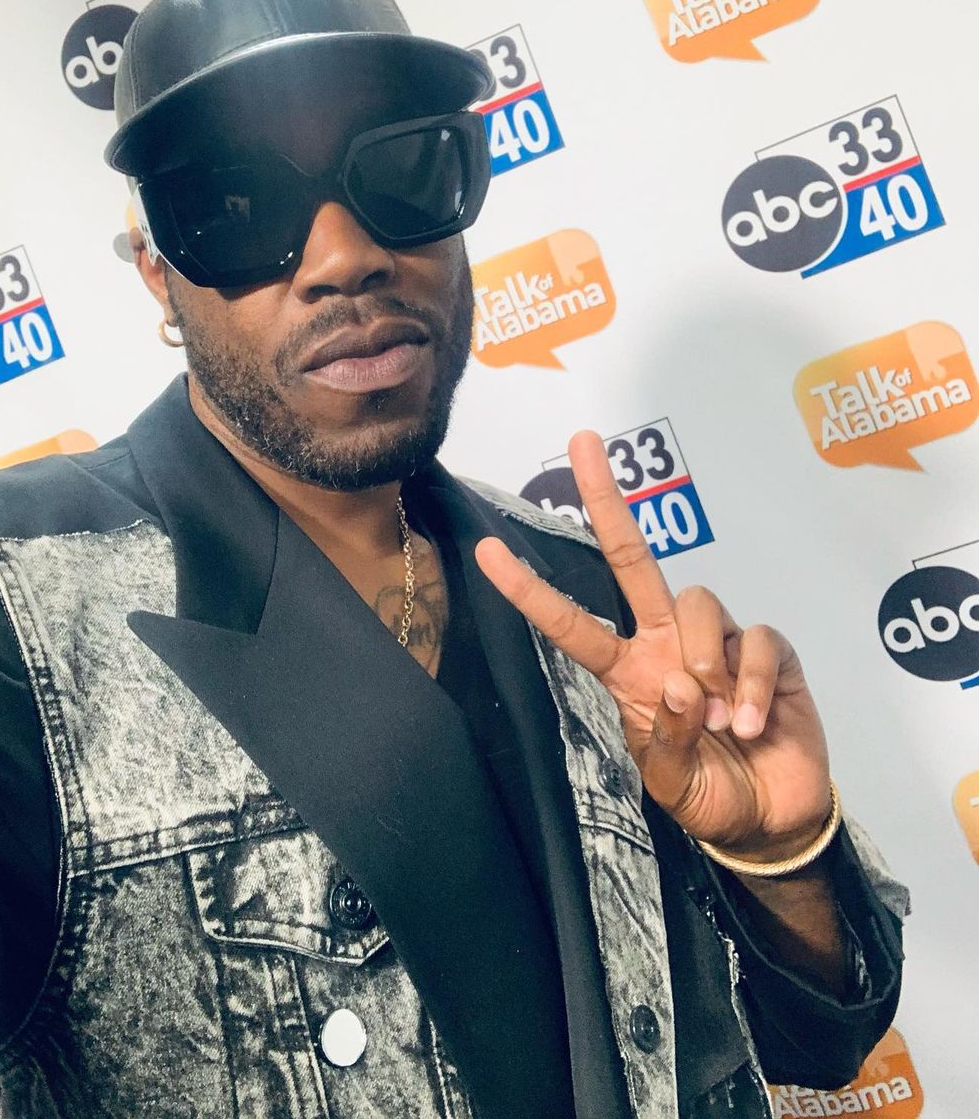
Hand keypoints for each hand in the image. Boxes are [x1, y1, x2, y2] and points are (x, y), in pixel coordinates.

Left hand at [476, 431, 831, 861]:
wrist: (772, 819)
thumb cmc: (710, 796)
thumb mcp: (671, 784)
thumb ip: (666, 741)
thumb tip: (682, 686)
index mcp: (629, 671)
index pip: (573, 622)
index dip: (530, 590)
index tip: (488, 552)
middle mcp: (667, 642)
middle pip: (633, 559)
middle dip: (607, 501)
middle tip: (583, 441)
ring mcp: (718, 641)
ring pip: (700, 603)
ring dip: (707, 663)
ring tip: (720, 723)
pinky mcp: (768, 651)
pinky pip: (757, 642)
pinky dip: (753, 685)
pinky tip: (753, 724)